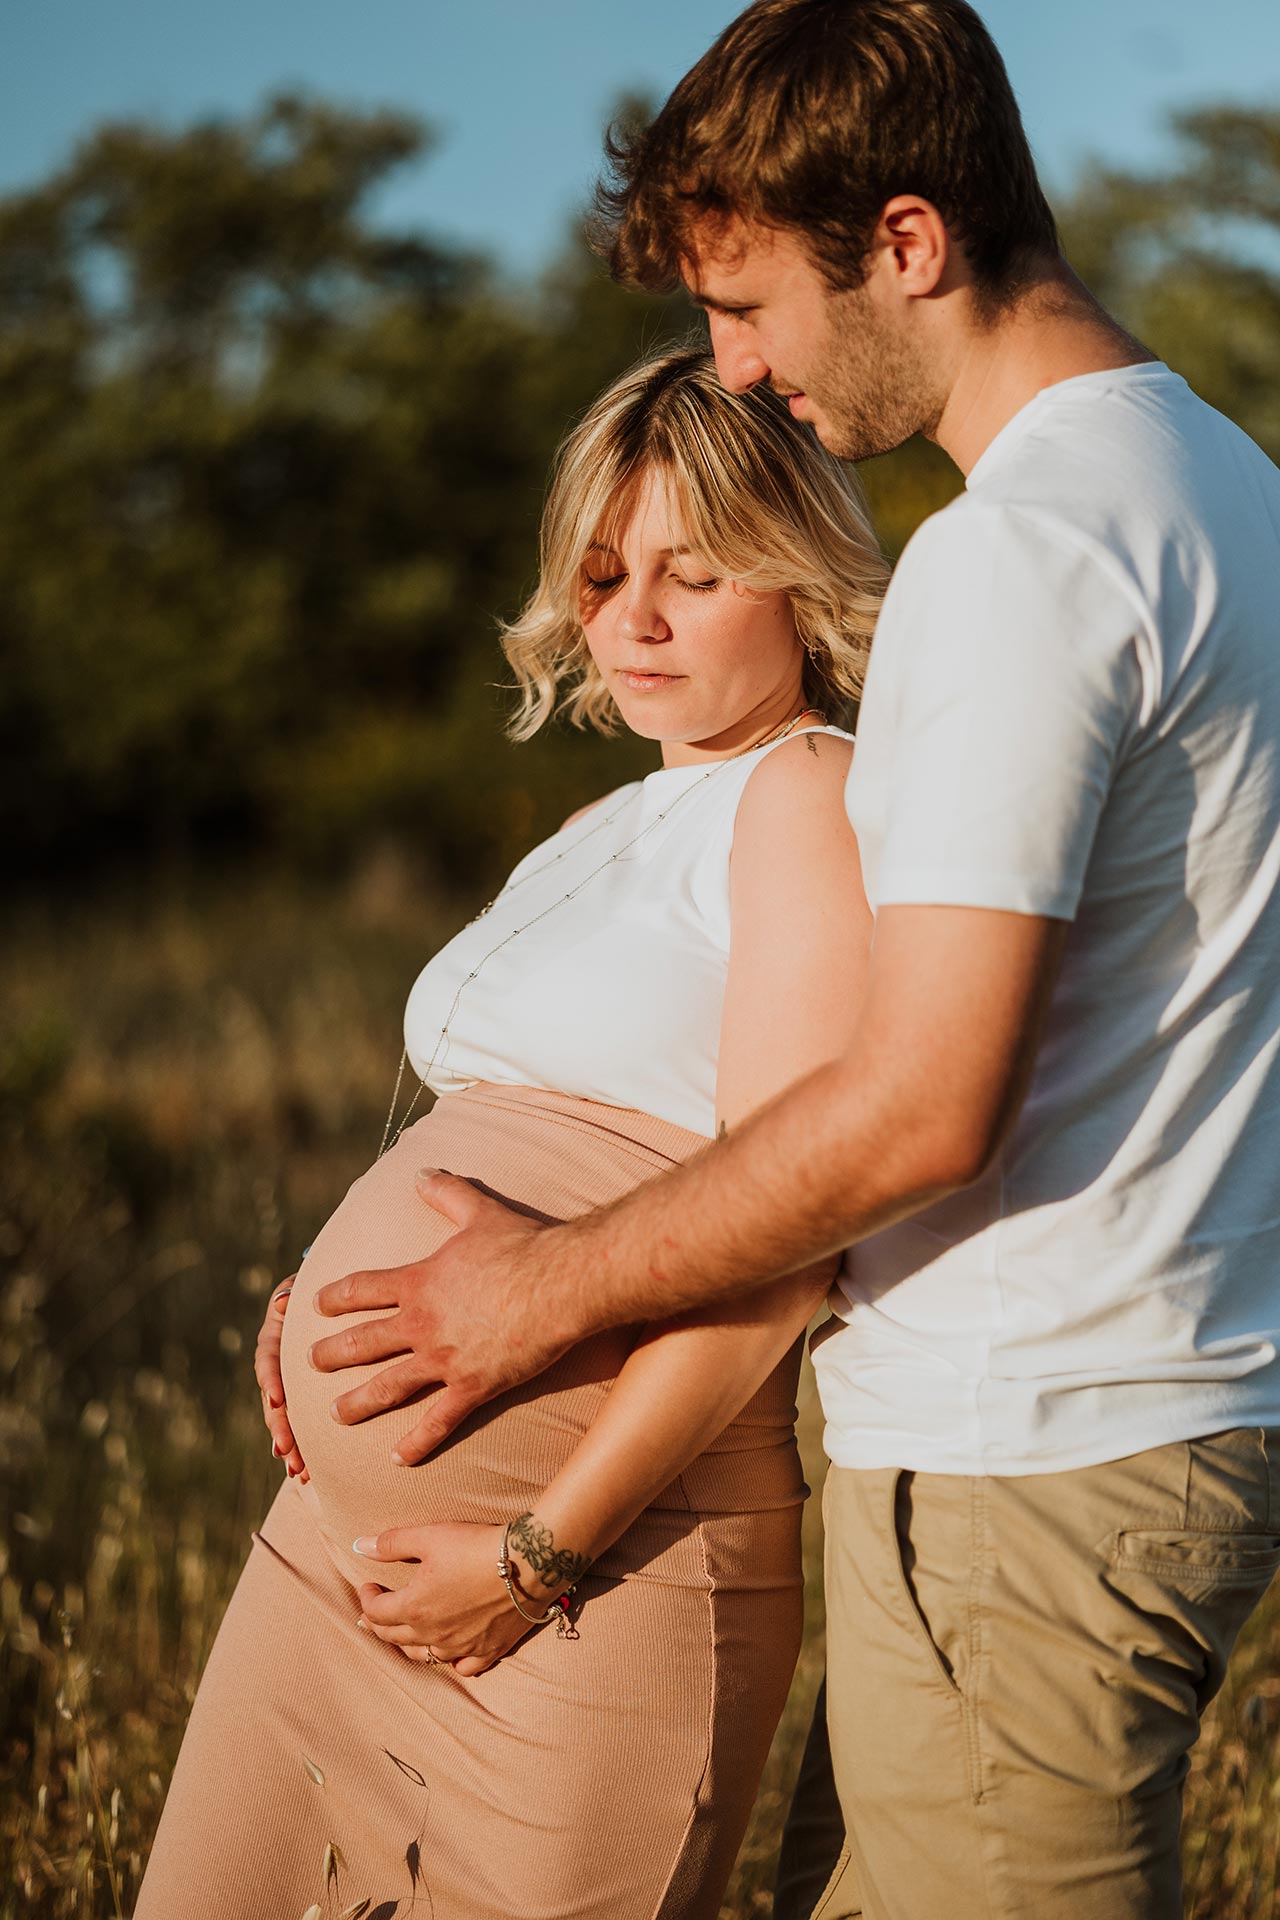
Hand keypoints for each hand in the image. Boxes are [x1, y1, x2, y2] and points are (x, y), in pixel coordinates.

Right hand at [253, 1275, 306, 1480]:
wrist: (334, 1303)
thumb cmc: (320, 1291)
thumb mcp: (304, 1286)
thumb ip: (293, 1294)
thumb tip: (282, 1302)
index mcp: (274, 1338)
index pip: (268, 1360)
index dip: (271, 1379)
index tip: (277, 1399)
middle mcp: (277, 1366)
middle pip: (273, 1400)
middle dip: (279, 1426)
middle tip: (286, 1450)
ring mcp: (288, 1386)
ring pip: (284, 1420)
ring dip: (289, 1445)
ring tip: (298, 1471)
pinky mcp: (303, 1401)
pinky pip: (301, 1426)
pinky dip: (302, 1449)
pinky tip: (306, 1474)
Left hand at [309, 1172, 586, 1464]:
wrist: (560, 1283)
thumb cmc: (523, 1244)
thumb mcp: (479, 1211)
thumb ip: (446, 1192)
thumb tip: (421, 1171)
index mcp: (419, 1282)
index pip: (362, 1289)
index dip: (336, 1297)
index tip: (315, 1304)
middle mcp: (421, 1324)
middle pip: (363, 1342)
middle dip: (332, 1353)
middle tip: (310, 1363)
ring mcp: (443, 1359)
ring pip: (387, 1387)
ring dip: (357, 1403)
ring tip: (334, 1415)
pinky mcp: (472, 1387)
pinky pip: (437, 1421)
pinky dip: (417, 1443)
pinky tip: (396, 1460)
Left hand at [352, 1521, 536, 1674]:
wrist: (528, 1563)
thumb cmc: (477, 1547)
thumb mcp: (430, 1536)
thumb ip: (392, 1543)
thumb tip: (360, 1546)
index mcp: (414, 1608)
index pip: (376, 1613)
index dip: (366, 1599)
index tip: (367, 1587)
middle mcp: (433, 1635)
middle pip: (394, 1637)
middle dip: (378, 1623)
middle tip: (373, 1613)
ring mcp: (460, 1648)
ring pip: (423, 1656)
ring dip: (407, 1644)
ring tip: (403, 1633)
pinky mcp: (488, 1651)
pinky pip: (462, 1668)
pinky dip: (450, 1662)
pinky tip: (448, 1653)